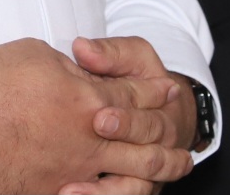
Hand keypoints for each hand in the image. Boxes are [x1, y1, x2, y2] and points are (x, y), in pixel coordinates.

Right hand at [0, 38, 192, 194]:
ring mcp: (75, 171)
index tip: (168, 91)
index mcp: (88, 98)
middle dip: (167, 142)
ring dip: (157, 173)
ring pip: (131, 178)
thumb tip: (82, 72)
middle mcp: (90, 139)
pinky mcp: (54, 193)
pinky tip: (121, 194)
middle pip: (143, 142)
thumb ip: (70, 67)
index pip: (133, 95)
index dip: (153, 92)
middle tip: (185, 147)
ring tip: (173, 170)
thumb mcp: (36, 54)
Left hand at [56, 37, 197, 194]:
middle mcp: (160, 146)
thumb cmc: (137, 79)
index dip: (126, 120)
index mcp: (163, 111)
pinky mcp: (130, 185)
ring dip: (103, 190)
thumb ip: (111, 53)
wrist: (157, 110)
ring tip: (70, 189)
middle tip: (89, 144)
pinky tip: (66, 194)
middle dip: (116, 152)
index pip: (148, 119)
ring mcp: (146, 172)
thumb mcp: (132, 58)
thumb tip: (83, 49)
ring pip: (134, 188)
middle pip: (146, 158)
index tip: (99, 118)